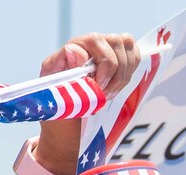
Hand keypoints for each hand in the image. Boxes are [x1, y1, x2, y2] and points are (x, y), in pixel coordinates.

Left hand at [35, 32, 140, 174]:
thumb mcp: (50, 86)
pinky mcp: (119, 62)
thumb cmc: (55, 104)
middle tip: (105, 95)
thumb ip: (61, 65)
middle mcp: (92, 45)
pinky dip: (132, 71)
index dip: (104, 65)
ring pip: (130, 49)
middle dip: (116, 73)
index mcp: (75, 47)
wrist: (65, 123)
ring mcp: (107, 51)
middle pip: (118, 42)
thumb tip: (74, 49)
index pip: (98, 40)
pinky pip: (134, 57)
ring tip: (109, 94)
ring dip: (124, 75)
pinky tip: (118, 88)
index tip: (99, 88)